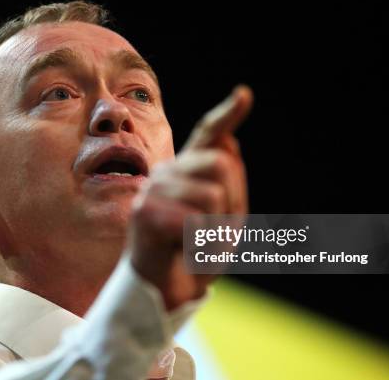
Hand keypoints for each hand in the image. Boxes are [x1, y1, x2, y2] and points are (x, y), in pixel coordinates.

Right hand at [128, 85, 252, 310]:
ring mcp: (153, 190)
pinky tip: (182, 254)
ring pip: (212, 196)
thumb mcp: (224, 221)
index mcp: (187, 172)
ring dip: (216, 233)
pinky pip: (194, 221)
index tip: (244, 95)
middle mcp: (167, 173)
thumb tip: (230, 141)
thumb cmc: (193, 256)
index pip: (207, 136)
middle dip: (232, 206)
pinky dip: (199, 246)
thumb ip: (228, 184)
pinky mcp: (144, 212)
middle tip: (213, 235)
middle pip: (223, 165)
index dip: (227, 115)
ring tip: (196, 247)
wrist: (165, 293)